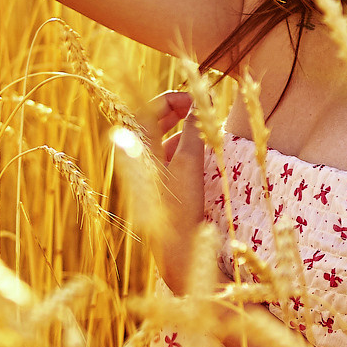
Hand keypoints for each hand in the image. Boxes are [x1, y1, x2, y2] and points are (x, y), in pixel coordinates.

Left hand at [140, 90, 209, 292]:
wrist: (175, 249)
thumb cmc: (180, 205)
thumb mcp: (190, 163)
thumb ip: (195, 129)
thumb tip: (200, 102)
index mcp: (139, 146)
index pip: (150, 106)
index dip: (176, 97)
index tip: (200, 99)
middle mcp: (138, 156)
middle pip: (155, 120)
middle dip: (180, 112)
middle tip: (202, 110)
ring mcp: (147, 171)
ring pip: (165, 139)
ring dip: (186, 132)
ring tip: (208, 136)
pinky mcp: (157, 185)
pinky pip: (170, 157)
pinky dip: (186, 151)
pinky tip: (204, 158)